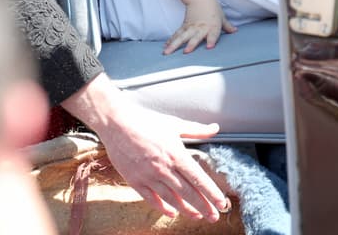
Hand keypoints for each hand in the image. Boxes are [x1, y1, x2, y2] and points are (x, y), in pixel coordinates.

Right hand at [63, 77, 230, 220]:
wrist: (116, 122)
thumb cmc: (144, 120)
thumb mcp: (174, 124)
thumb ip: (196, 130)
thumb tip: (215, 128)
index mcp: (176, 154)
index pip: (199, 179)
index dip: (211, 193)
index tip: (221, 202)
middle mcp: (164, 168)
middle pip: (188, 193)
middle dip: (203, 206)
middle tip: (214, 216)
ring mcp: (148, 176)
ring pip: (171, 199)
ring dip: (186, 209)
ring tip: (197, 216)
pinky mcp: (135, 180)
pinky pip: (151, 199)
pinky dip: (162, 208)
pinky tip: (172, 212)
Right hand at [164, 0, 236, 54]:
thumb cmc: (212, 7)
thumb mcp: (221, 16)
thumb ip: (227, 26)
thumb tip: (235, 31)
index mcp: (213, 26)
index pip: (213, 34)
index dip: (212, 40)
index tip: (210, 47)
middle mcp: (201, 27)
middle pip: (195, 37)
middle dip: (191, 44)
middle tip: (186, 52)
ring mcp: (192, 27)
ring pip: (182, 36)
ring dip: (175, 44)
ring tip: (167, 52)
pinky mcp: (184, 25)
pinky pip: (178, 34)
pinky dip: (172, 40)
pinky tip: (166, 46)